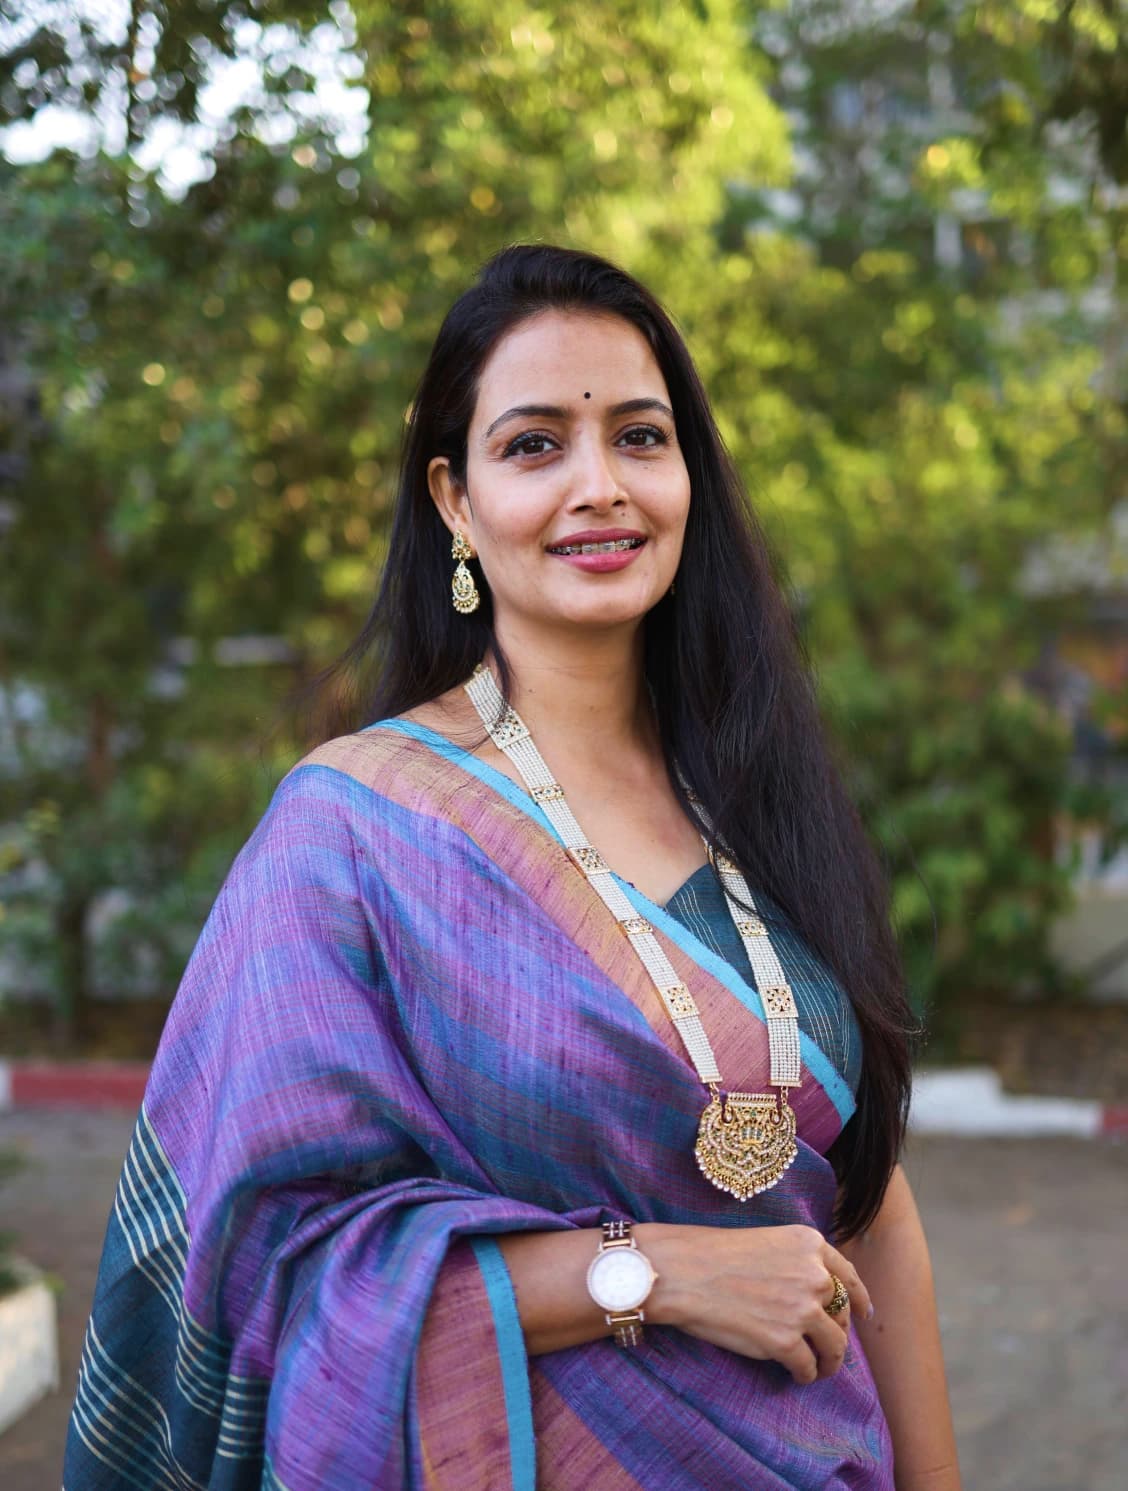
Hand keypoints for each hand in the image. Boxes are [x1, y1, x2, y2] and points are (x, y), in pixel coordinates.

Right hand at [638, 1222, 870, 1384]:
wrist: (682, 1272)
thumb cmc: (712, 1255)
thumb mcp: (766, 1242)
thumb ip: (795, 1263)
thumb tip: (813, 1295)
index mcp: (809, 1244)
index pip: (848, 1276)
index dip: (860, 1299)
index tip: (865, 1315)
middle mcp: (814, 1274)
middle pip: (842, 1313)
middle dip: (839, 1333)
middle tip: (830, 1347)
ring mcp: (803, 1308)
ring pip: (834, 1345)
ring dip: (829, 1362)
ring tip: (819, 1370)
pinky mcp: (786, 1341)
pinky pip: (808, 1366)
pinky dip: (805, 1374)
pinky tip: (795, 1375)